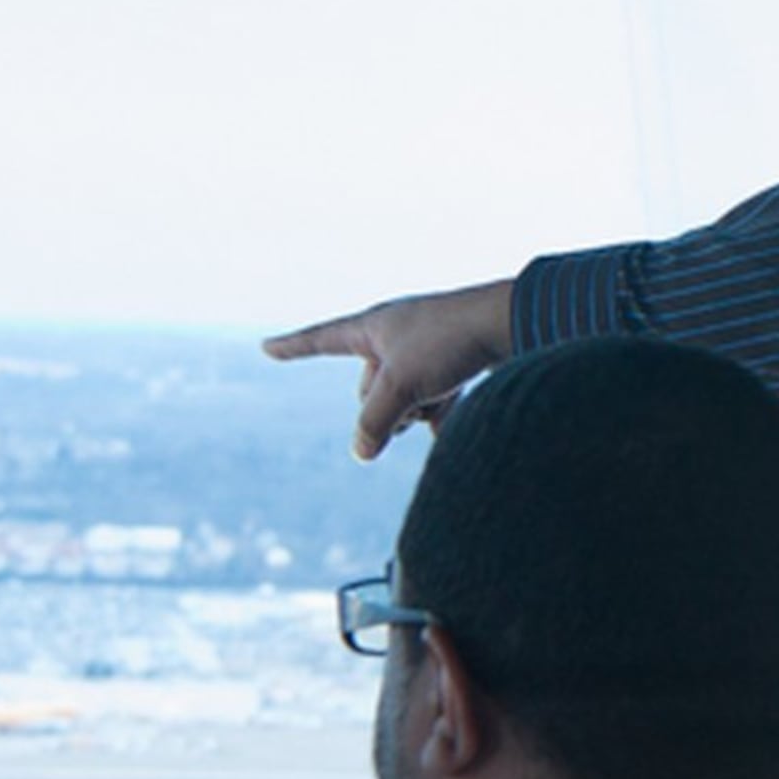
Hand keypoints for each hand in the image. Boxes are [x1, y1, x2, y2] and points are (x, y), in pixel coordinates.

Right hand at [263, 279, 514, 460]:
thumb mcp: (401, 386)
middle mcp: (395, 336)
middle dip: (386, 406)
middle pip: (368, 389)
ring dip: (416, 411)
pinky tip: (450, 428)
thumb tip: (362, 452)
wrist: (511, 326)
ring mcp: (425, 352)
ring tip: (440, 396)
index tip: (267, 348)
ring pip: (402, 401)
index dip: (292, 347)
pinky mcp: (454, 366)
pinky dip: (439, 416)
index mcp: (372, 327)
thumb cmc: (449, 343)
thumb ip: (374, 422)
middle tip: (414, 395)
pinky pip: (432, 403)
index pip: (321, 339)